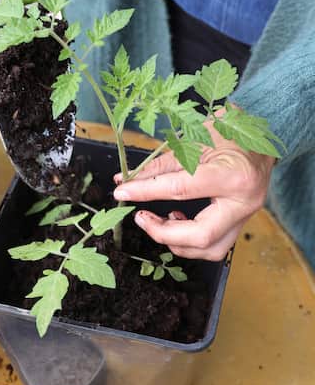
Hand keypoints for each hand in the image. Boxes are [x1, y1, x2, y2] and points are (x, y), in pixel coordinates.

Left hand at [111, 123, 274, 260]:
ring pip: (210, 250)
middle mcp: (244, 202)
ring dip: (177, 243)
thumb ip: (160, 165)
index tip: (122, 192)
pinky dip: (190, 240)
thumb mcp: (194, 141)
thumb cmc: (230, 134)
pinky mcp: (242, 223)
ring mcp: (246, 216)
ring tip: (158, 222)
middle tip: (140, 217)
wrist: (263, 139)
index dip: (145, 192)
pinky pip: (215, 245)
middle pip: (200, 236)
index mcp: (232, 176)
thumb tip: (126, 181)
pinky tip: (177, 221)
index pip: (180, 190)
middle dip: (162, 233)